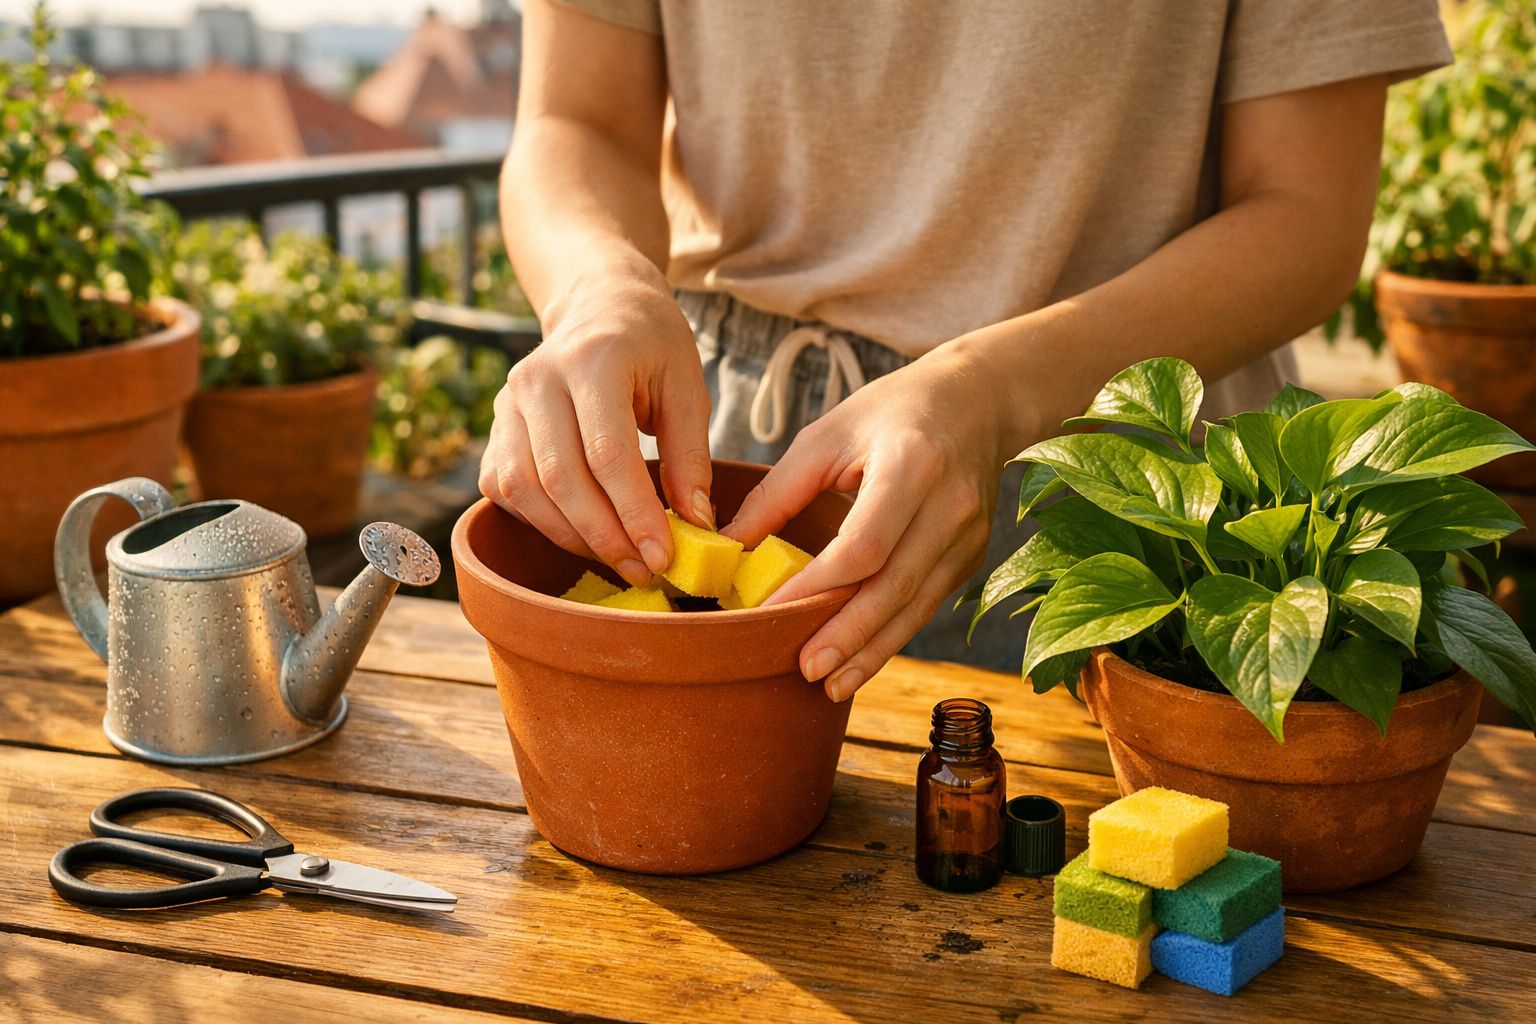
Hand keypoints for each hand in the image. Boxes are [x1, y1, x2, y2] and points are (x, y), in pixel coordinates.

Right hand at [479, 276, 714, 586]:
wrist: (600, 305)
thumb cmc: (651, 346)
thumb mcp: (687, 387)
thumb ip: (691, 456)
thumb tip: (695, 524)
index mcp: (593, 360)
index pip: (607, 453)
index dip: (634, 513)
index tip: (664, 556)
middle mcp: (538, 379)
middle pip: (561, 478)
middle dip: (605, 536)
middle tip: (645, 570)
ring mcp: (507, 403)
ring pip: (526, 490)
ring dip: (573, 537)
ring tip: (621, 559)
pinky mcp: (495, 429)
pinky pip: (506, 490)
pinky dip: (543, 522)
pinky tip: (584, 534)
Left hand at [723, 346, 1009, 700]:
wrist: (976, 401)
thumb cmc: (892, 412)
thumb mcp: (827, 435)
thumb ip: (777, 494)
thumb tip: (726, 548)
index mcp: (911, 464)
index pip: (863, 544)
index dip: (817, 586)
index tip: (772, 612)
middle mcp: (949, 505)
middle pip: (894, 585)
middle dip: (848, 634)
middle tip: (807, 670)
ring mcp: (967, 536)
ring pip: (915, 606)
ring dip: (872, 650)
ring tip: (831, 683)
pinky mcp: (970, 555)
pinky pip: (925, 604)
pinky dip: (891, 635)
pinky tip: (860, 660)